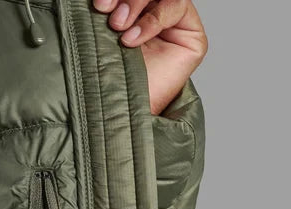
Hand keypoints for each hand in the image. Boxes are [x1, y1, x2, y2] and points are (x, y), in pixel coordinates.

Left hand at [93, 0, 207, 114]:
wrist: (121, 115)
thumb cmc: (110, 82)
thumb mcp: (104, 36)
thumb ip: (111, 9)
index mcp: (135, 17)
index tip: (99, 5)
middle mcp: (154, 18)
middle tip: (109, 14)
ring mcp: (175, 27)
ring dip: (137, 3)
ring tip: (118, 25)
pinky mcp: (191, 37)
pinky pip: (176, 6)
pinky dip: (153, 18)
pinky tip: (132, 38)